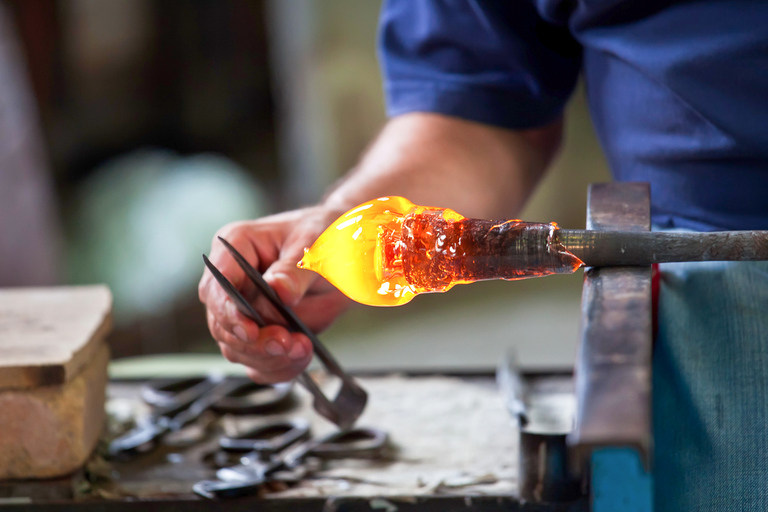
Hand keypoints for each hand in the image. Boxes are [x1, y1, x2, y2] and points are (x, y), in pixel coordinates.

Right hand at [198, 206, 351, 382]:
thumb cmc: (327, 235)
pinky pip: (259, 362)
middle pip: (222, 324)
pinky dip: (278, 368)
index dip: (228, 311)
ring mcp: (247, 310)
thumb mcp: (316, 246)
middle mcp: (234, 280)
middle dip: (253, 341)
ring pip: (237, 348)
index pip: (217, 285)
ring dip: (268, 357)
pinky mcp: (264, 332)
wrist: (350, 253)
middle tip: (286, 342)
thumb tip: (277, 291)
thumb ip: (295, 270)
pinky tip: (300, 358)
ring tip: (302, 348)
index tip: (250, 329)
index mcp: (237, 247)